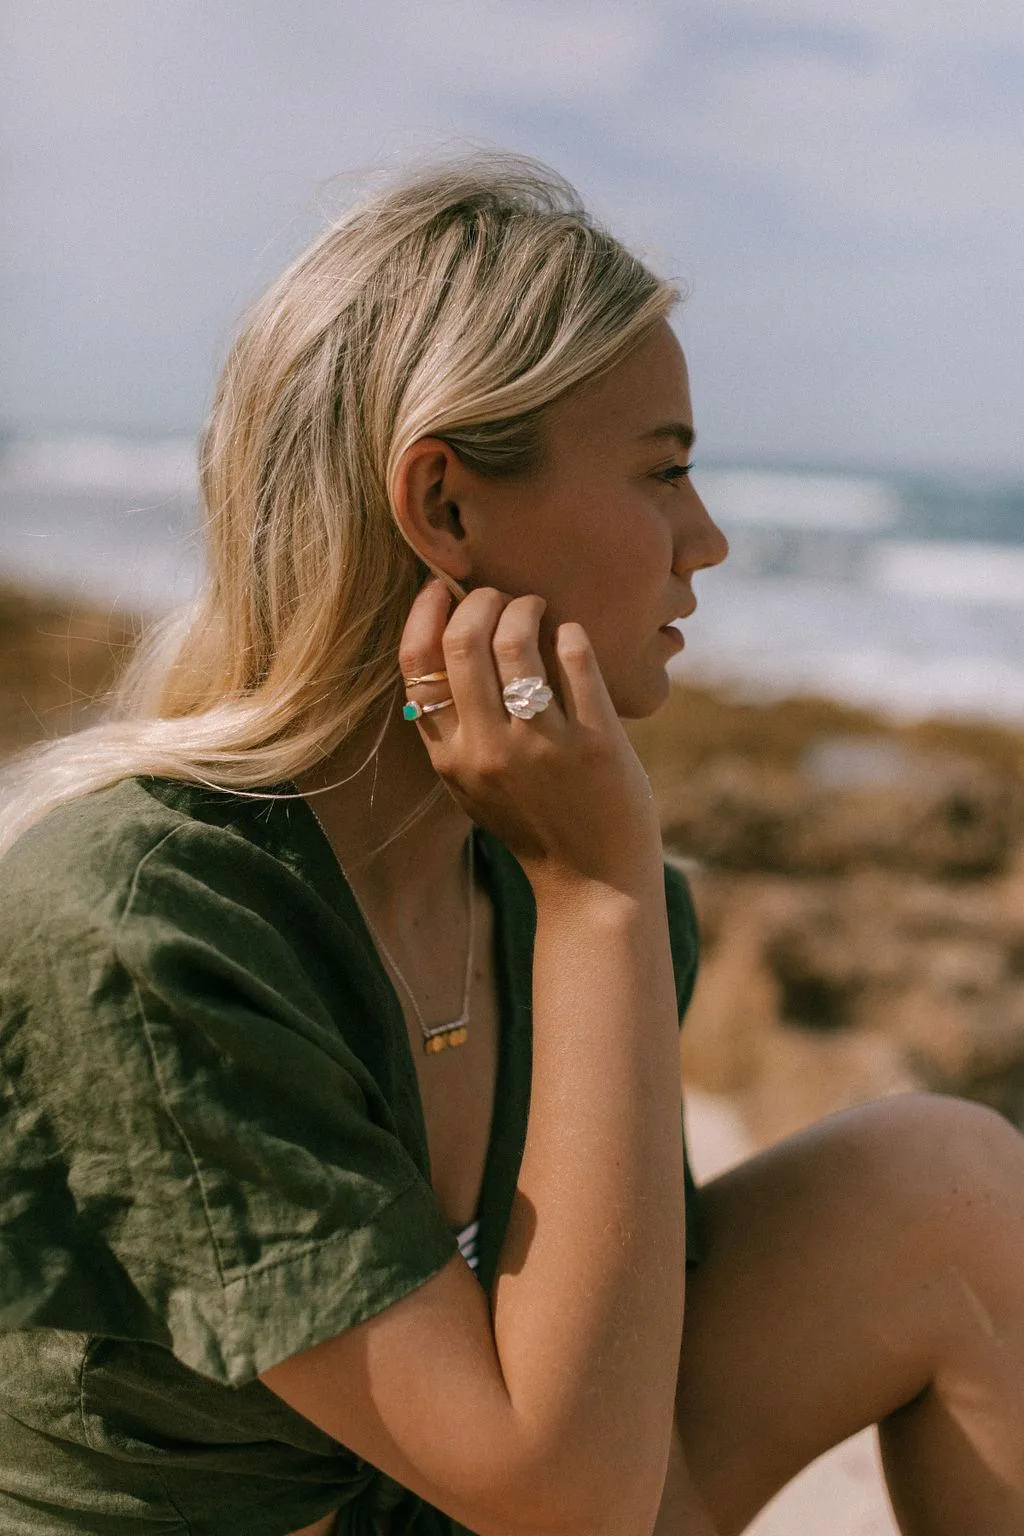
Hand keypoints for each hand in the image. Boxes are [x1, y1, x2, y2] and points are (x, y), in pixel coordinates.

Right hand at [398, 577, 662, 892]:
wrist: (594, 884)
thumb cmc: (533, 823)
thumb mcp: (471, 784)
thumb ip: (452, 727)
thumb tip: (444, 641)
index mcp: (450, 757)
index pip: (416, 665)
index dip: (425, 613)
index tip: (441, 589)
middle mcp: (489, 750)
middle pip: (464, 639)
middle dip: (480, 597)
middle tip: (500, 594)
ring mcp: (542, 746)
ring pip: (517, 640)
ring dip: (526, 606)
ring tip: (537, 607)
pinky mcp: (596, 743)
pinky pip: (576, 660)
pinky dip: (570, 633)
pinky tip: (572, 635)